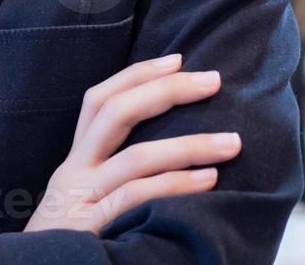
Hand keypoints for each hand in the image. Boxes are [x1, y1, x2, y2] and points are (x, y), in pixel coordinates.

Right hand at [23, 52, 240, 233]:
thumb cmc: (71, 245)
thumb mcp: (84, 205)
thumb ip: (114, 181)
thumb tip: (172, 157)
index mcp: (75, 163)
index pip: (99, 101)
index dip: (136, 76)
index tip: (177, 59)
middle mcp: (74, 173)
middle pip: (113, 112)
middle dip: (165, 91)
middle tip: (213, 80)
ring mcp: (80, 199)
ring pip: (134, 157)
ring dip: (189, 145)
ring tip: (233, 143)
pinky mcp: (90, 228)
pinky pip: (136, 198)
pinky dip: (175, 186)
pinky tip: (208, 181)